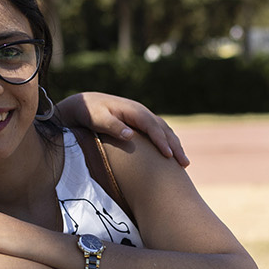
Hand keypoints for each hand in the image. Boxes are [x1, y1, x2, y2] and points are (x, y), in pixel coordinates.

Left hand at [55, 92, 188, 166]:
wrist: (84, 104)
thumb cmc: (89, 112)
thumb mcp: (97, 119)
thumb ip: (113, 126)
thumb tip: (130, 135)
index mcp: (134, 111)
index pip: (152, 126)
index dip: (161, 140)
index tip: (168, 156)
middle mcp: (142, 112)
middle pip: (164, 129)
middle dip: (175, 146)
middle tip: (184, 164)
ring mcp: (142, 118)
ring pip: (165, 131)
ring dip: (175, 146)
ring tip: (184, 164)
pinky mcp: (140, 124)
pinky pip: (159, 133)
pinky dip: (168, 143)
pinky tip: (171, 156)